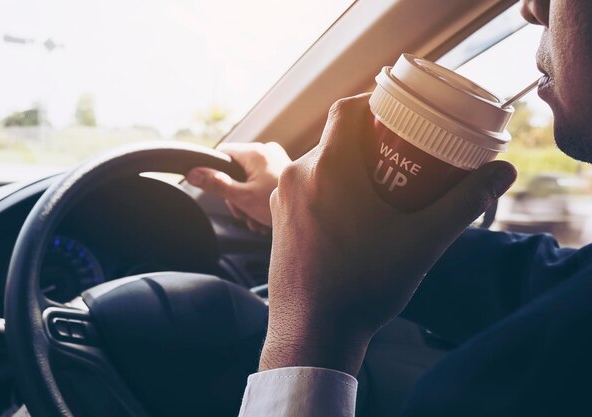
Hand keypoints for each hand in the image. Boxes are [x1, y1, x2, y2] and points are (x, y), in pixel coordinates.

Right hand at [186, 142, 291, 232]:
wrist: (312, 215)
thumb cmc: (279, 205)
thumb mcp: (242, 197)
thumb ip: (216, 184)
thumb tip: (193, 173)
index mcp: (256, 152)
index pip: (222, 153)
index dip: (214, 171)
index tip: (218, 190)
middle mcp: (267, 150)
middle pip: (235, 169)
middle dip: (235, 194)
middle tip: (242, 212)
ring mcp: (276, 159)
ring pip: (248, 178)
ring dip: (246, 200)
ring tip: (255, 217)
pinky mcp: (282, 170)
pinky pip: (262, 180)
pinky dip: (259, 197)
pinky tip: (264, 214)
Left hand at [261, 94, 516, 375]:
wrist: (312, 333)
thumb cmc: (363, 286)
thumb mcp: (422, 242)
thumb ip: (464, 203)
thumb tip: (502, 172)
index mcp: (327, 169)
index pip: (347, 110)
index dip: (376, 103)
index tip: (402, 113)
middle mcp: (296, 178)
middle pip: (337, 140)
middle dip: (371, 141)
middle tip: (405, 156)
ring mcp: (282, 202)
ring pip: (321, 166)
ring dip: (352, 168)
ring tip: (385, 189)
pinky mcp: (280, 224)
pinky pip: (308, 190)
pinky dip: (332, 190)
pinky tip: (357, 216)